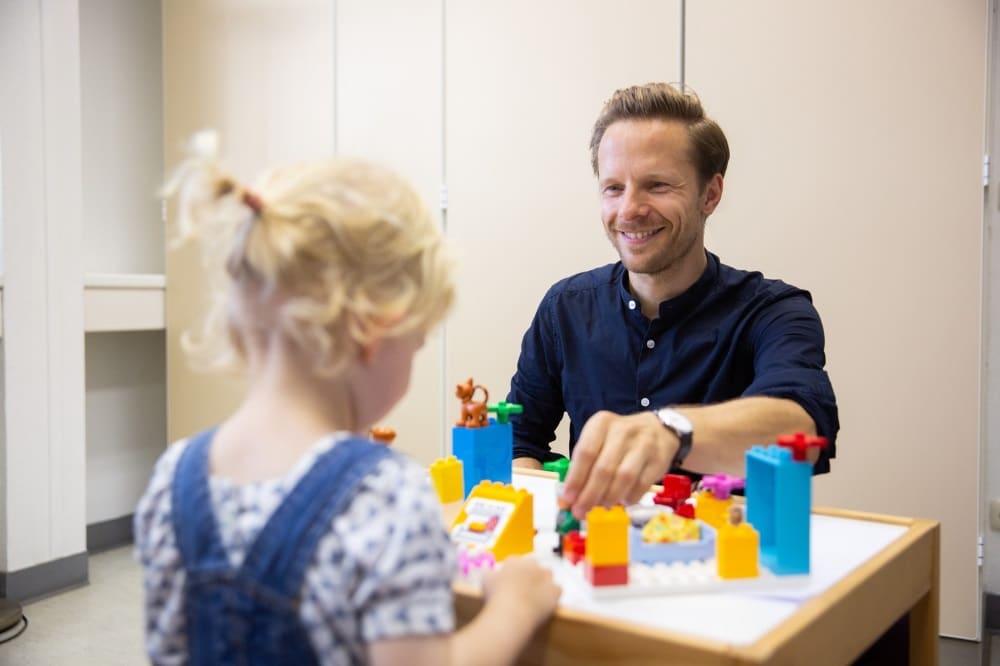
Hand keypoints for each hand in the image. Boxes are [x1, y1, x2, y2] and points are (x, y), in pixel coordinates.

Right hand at [482, 555, 559, 625]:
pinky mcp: (555, 590)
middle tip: (522, 587)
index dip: (511, 571)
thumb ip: (488, 572)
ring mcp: (545, 576)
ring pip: (547, 574)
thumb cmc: (496, 597)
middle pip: (532, 564)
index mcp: (514, 561)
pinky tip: (545, 602)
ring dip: (543, 581)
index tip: (508, 581)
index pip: (514, 561)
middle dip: (529, 572)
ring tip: (536, 594)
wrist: (512, 613)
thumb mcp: (486, 581)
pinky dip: (552, 594)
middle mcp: (531, 564)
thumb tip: (488, 568)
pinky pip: (556, 589)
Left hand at [560, 410, 675, 518]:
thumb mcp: (599, 440)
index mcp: (601, 423)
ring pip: (623, 478)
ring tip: (601, 506)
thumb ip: (583, 465)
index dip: (575, 479)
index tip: (568, 500)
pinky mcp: (659, 460)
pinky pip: (641, 485)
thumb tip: (569, 498)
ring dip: (609, 497)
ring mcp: (643, 445)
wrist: (658, 428)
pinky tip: (622, 501)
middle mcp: (623, 431)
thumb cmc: (620, 438)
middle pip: (603, 468)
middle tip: (580, 511)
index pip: (585, 453)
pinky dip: (629, 498)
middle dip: (589, 495)